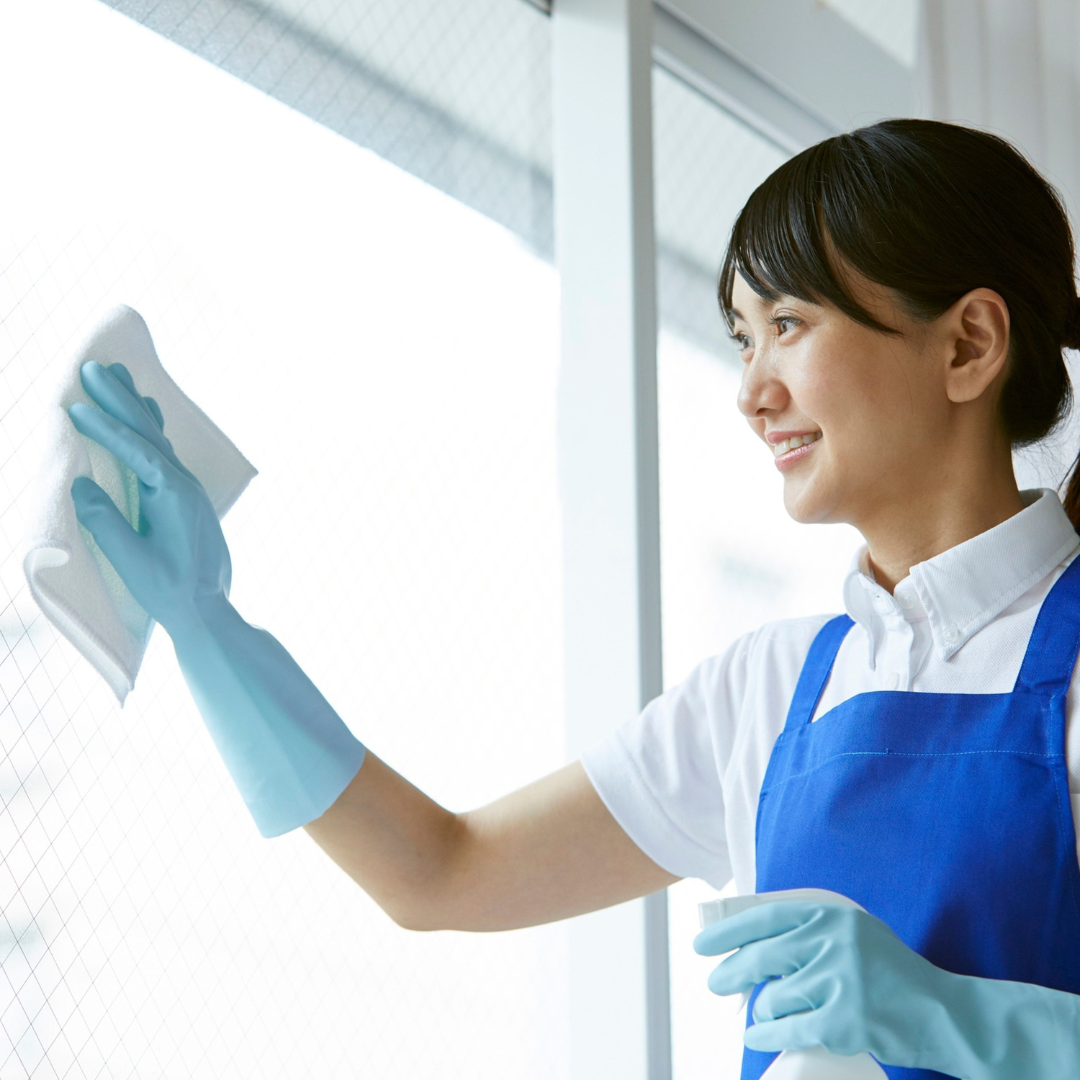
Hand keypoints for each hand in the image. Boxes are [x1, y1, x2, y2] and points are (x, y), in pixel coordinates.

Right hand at [67, 360, 232, 637]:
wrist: (209, 610)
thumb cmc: (171, 592)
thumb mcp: (133, 562)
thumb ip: (106, 524)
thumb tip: (79, 485)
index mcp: (174, 496)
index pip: (137, 451)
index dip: (105, 428)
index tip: (74, 408)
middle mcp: (185, 485)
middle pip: (149, 433)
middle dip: (119, 400)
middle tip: (92, 367)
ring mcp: (188, 489)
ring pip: (158, 438)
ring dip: (134, 407)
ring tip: (117, 375)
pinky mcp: (185, 497)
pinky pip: (164, 452)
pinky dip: (149, 428)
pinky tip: (147, 413)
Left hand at [694, 901, 958, 1070]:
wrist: (942, 1013)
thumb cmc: (890, 973)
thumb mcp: (854, 933)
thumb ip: (810, 930)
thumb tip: (749, 942)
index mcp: (831, 915)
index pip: (764, 917)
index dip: (727, 931)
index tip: (701, 943)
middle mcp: (832, 942)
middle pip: (760, 958)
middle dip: (729, 973)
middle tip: (714, 984)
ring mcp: (838, 982)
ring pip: (774, 999)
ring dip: (762, 1010)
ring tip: (763, 1015)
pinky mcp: (843, 1021)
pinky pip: (787, 1029)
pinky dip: (766, 1035)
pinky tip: (756, 1036)